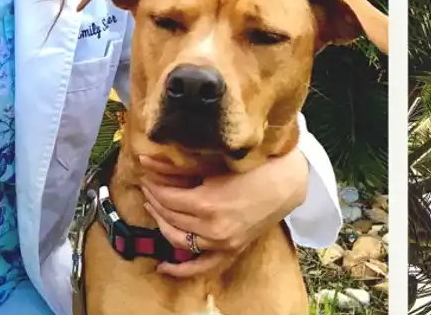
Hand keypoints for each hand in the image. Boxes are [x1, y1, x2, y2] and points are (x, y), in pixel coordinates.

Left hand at [138, 149, 308, 277]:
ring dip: (162, 225)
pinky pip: (202, 267)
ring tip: (154, 210)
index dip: (152, 186)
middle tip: (148, 188)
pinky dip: (182, 270)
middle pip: (169, 217)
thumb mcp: (210, 166)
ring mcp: (222, 243)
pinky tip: (163, 267)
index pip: (166, 198)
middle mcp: (212, 228)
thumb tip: (145, 160)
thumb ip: (176, 167)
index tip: (145, 176)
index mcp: (206, 204)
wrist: (285, 184)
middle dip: (154, 201)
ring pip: (179, 240)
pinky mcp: (231, 250)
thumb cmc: (250, 168)